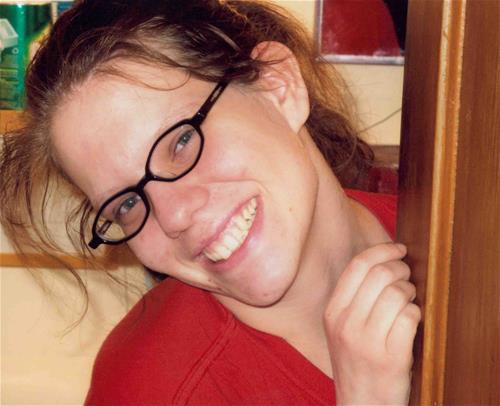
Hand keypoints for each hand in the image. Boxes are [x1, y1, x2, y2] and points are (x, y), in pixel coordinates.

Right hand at [324, 243, 420, 404]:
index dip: (382, 251)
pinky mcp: (391, 357)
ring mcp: (367, 341)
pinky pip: (411, 317)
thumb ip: (355, 297)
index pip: (357, 266)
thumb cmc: (356, 360)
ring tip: (410, 301)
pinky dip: (417, 314)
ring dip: (411, 292)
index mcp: (332, 312)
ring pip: (398, 293)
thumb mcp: (341, 327)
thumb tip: (383, 262)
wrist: (361, 403)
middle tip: (408, 275)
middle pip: (380, 275)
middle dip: (402, 268)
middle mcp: (346, 324)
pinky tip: (412, 321)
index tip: (398, 249)